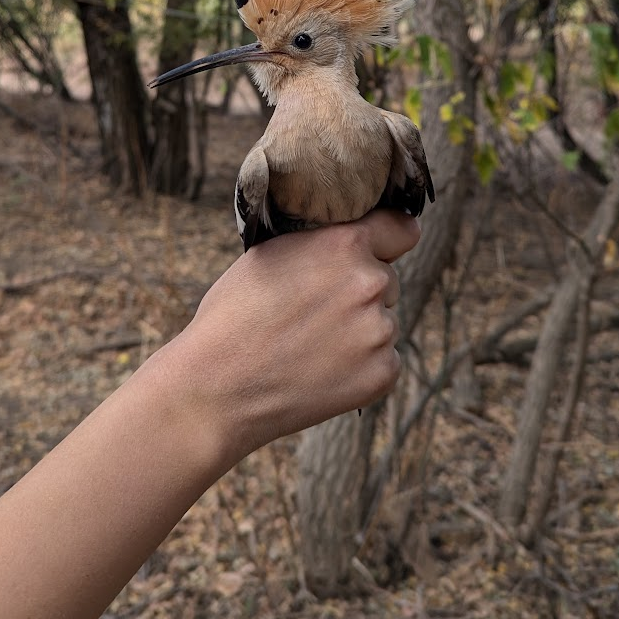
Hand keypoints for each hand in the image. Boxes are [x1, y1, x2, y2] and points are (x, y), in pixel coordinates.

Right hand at [166, 211, 419, 463]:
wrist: (217, 388)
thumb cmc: (233, 315)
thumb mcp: (272, 253)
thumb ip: (322, 243)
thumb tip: (352, 240)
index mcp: (345, 244)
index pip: (402, 229)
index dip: (390, 238)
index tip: (386, 247)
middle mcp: (370, 283)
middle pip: (387, 280)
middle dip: (359, 291)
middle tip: (314, 311)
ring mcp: (380, 331)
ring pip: (382, 321)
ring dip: (359, 330)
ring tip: (308, 344)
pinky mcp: (383, 373)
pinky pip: (384, 360)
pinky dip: (360, 366)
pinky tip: (318, 370)